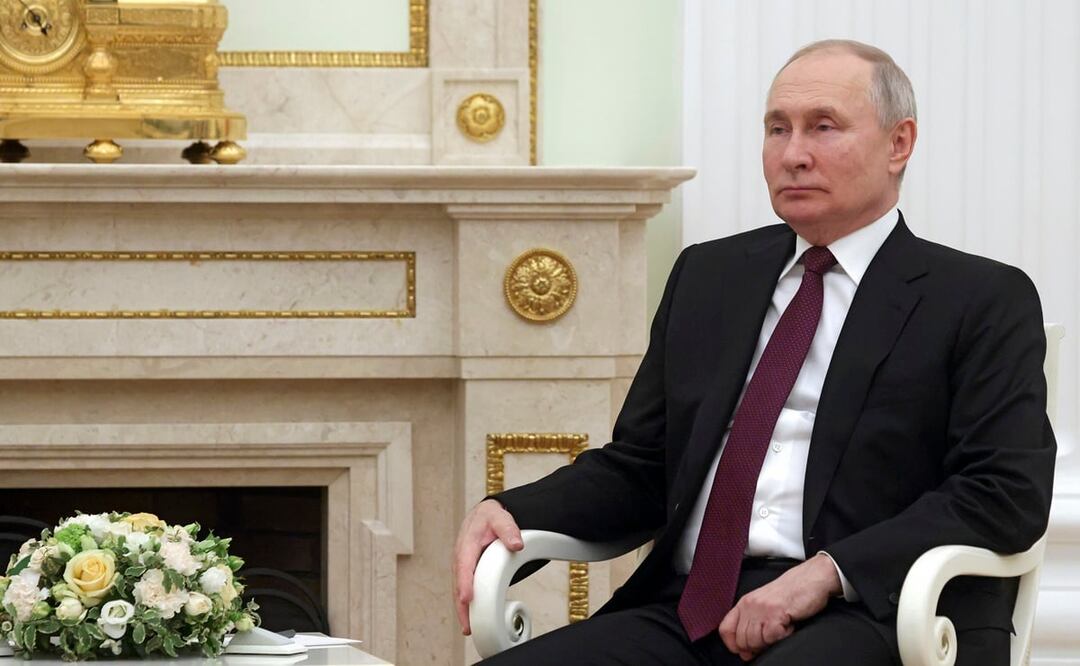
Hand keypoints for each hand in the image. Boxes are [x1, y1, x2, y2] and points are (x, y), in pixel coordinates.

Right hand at [453, 499, 522, 634]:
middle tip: (468, 624)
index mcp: (467, 543)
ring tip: (468, 628)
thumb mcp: (499, 517)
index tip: (467, 597)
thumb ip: (508, 529)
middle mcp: (461, 557)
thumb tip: (517, 544)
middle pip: (458, 583)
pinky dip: (465, 605)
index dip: (465, 582)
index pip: (465, 565)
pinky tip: (470, 618)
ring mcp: (462, 566)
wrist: (483, 516)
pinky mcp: (466, 572)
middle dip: (461, 605)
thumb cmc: (489, 518)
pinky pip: (463, 589)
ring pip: (459, 589)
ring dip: (462, 609)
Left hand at [718, 554, 840, 660]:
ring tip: (781, 629)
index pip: (725, 629)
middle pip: (741, 640)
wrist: (810, 578)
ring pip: (755, 642)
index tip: (745, 650)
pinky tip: (789, 626)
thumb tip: (747, 650)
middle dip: (756, 647)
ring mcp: (762, 609)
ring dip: (770, 642)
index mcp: (744, 603)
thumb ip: (753, 623)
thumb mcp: (764, 604)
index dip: (734, 645)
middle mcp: (750, 605)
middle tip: (771, 638)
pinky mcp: (776, 613)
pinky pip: (772, 638)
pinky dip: (783, 637)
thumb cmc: (791, 592)